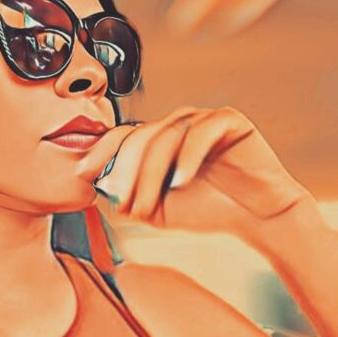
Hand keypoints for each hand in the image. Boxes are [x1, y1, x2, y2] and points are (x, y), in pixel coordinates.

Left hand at [77, 106, 312, 240]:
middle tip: (127, 208)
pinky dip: (187, 158)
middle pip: (138, 139)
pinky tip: (180, 182)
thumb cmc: (206, 210)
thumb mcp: (156, 209)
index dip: (99, 153)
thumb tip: (99, 185)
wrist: (256, 218)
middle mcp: (177, 123)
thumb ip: (129, 197)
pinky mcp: (230, 121)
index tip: (81, 175)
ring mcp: (202, 118)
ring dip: (151, 176)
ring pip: (165, 138)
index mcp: (157, 138)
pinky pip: (200, 133)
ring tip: (149, 207)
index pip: (120, 136)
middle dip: (127, 176)